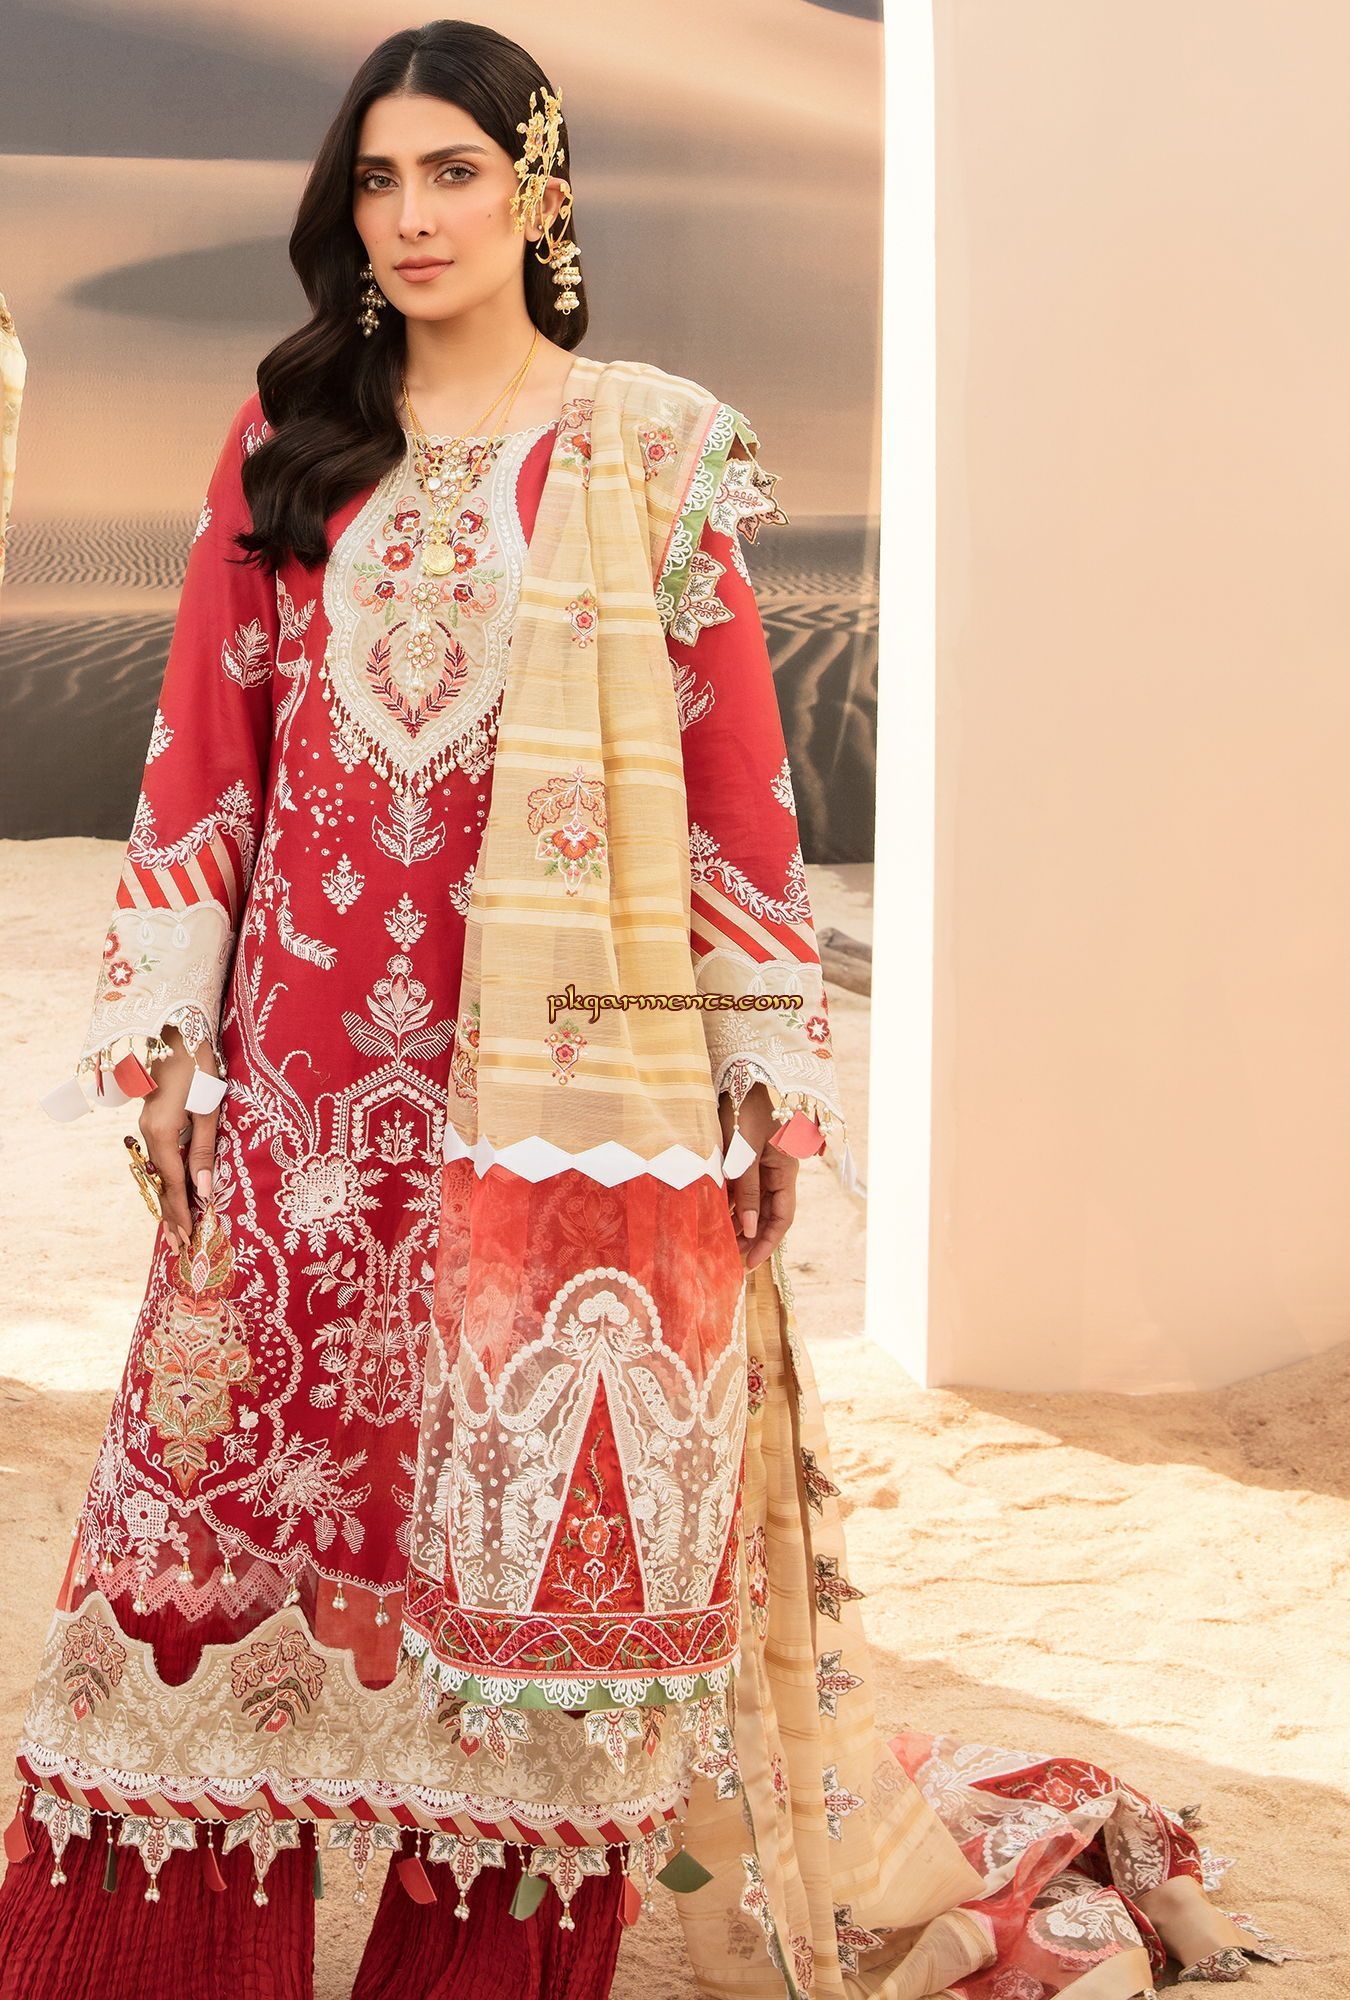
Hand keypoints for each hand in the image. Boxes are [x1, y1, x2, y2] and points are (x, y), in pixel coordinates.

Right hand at [139, 1026, 219, 1250]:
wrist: (176, 1030)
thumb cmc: (199, 1067)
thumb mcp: (208, 1107)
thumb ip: (205, 1149)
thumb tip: (205, 1189)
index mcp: (163, 1135)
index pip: (172, 1185)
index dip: (180, 1214)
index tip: (187, 1240)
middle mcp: (150, 1134)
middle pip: (161, 1183)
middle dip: (171, 1215)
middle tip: (180, 1245)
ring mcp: (148, 1126)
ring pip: (158, 1171)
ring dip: (169, 1198)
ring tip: (177, 1225)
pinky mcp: (153, 1118)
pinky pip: (159, 1157)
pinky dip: (167, 1177)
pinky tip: (174, 1188)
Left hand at [718, 1081, 798, 1272]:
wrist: (739, 1075)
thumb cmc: (744, 1109)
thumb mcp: (744, 1151)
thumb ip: (747, 1188)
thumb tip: (747, 1228)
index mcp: (785, 1170)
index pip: (782, 1217)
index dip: (768, 1243)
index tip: (749, 1264)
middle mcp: (778, 1171)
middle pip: (768, 1214)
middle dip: (750, 1239)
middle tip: (728, 1261)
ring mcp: (763, 1165)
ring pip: (754, 1204)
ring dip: (738, 1224)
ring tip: (718, 1245)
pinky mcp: (747, 1158)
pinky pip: (743, 1189)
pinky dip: (731, 1206)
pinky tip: (714, 1218)